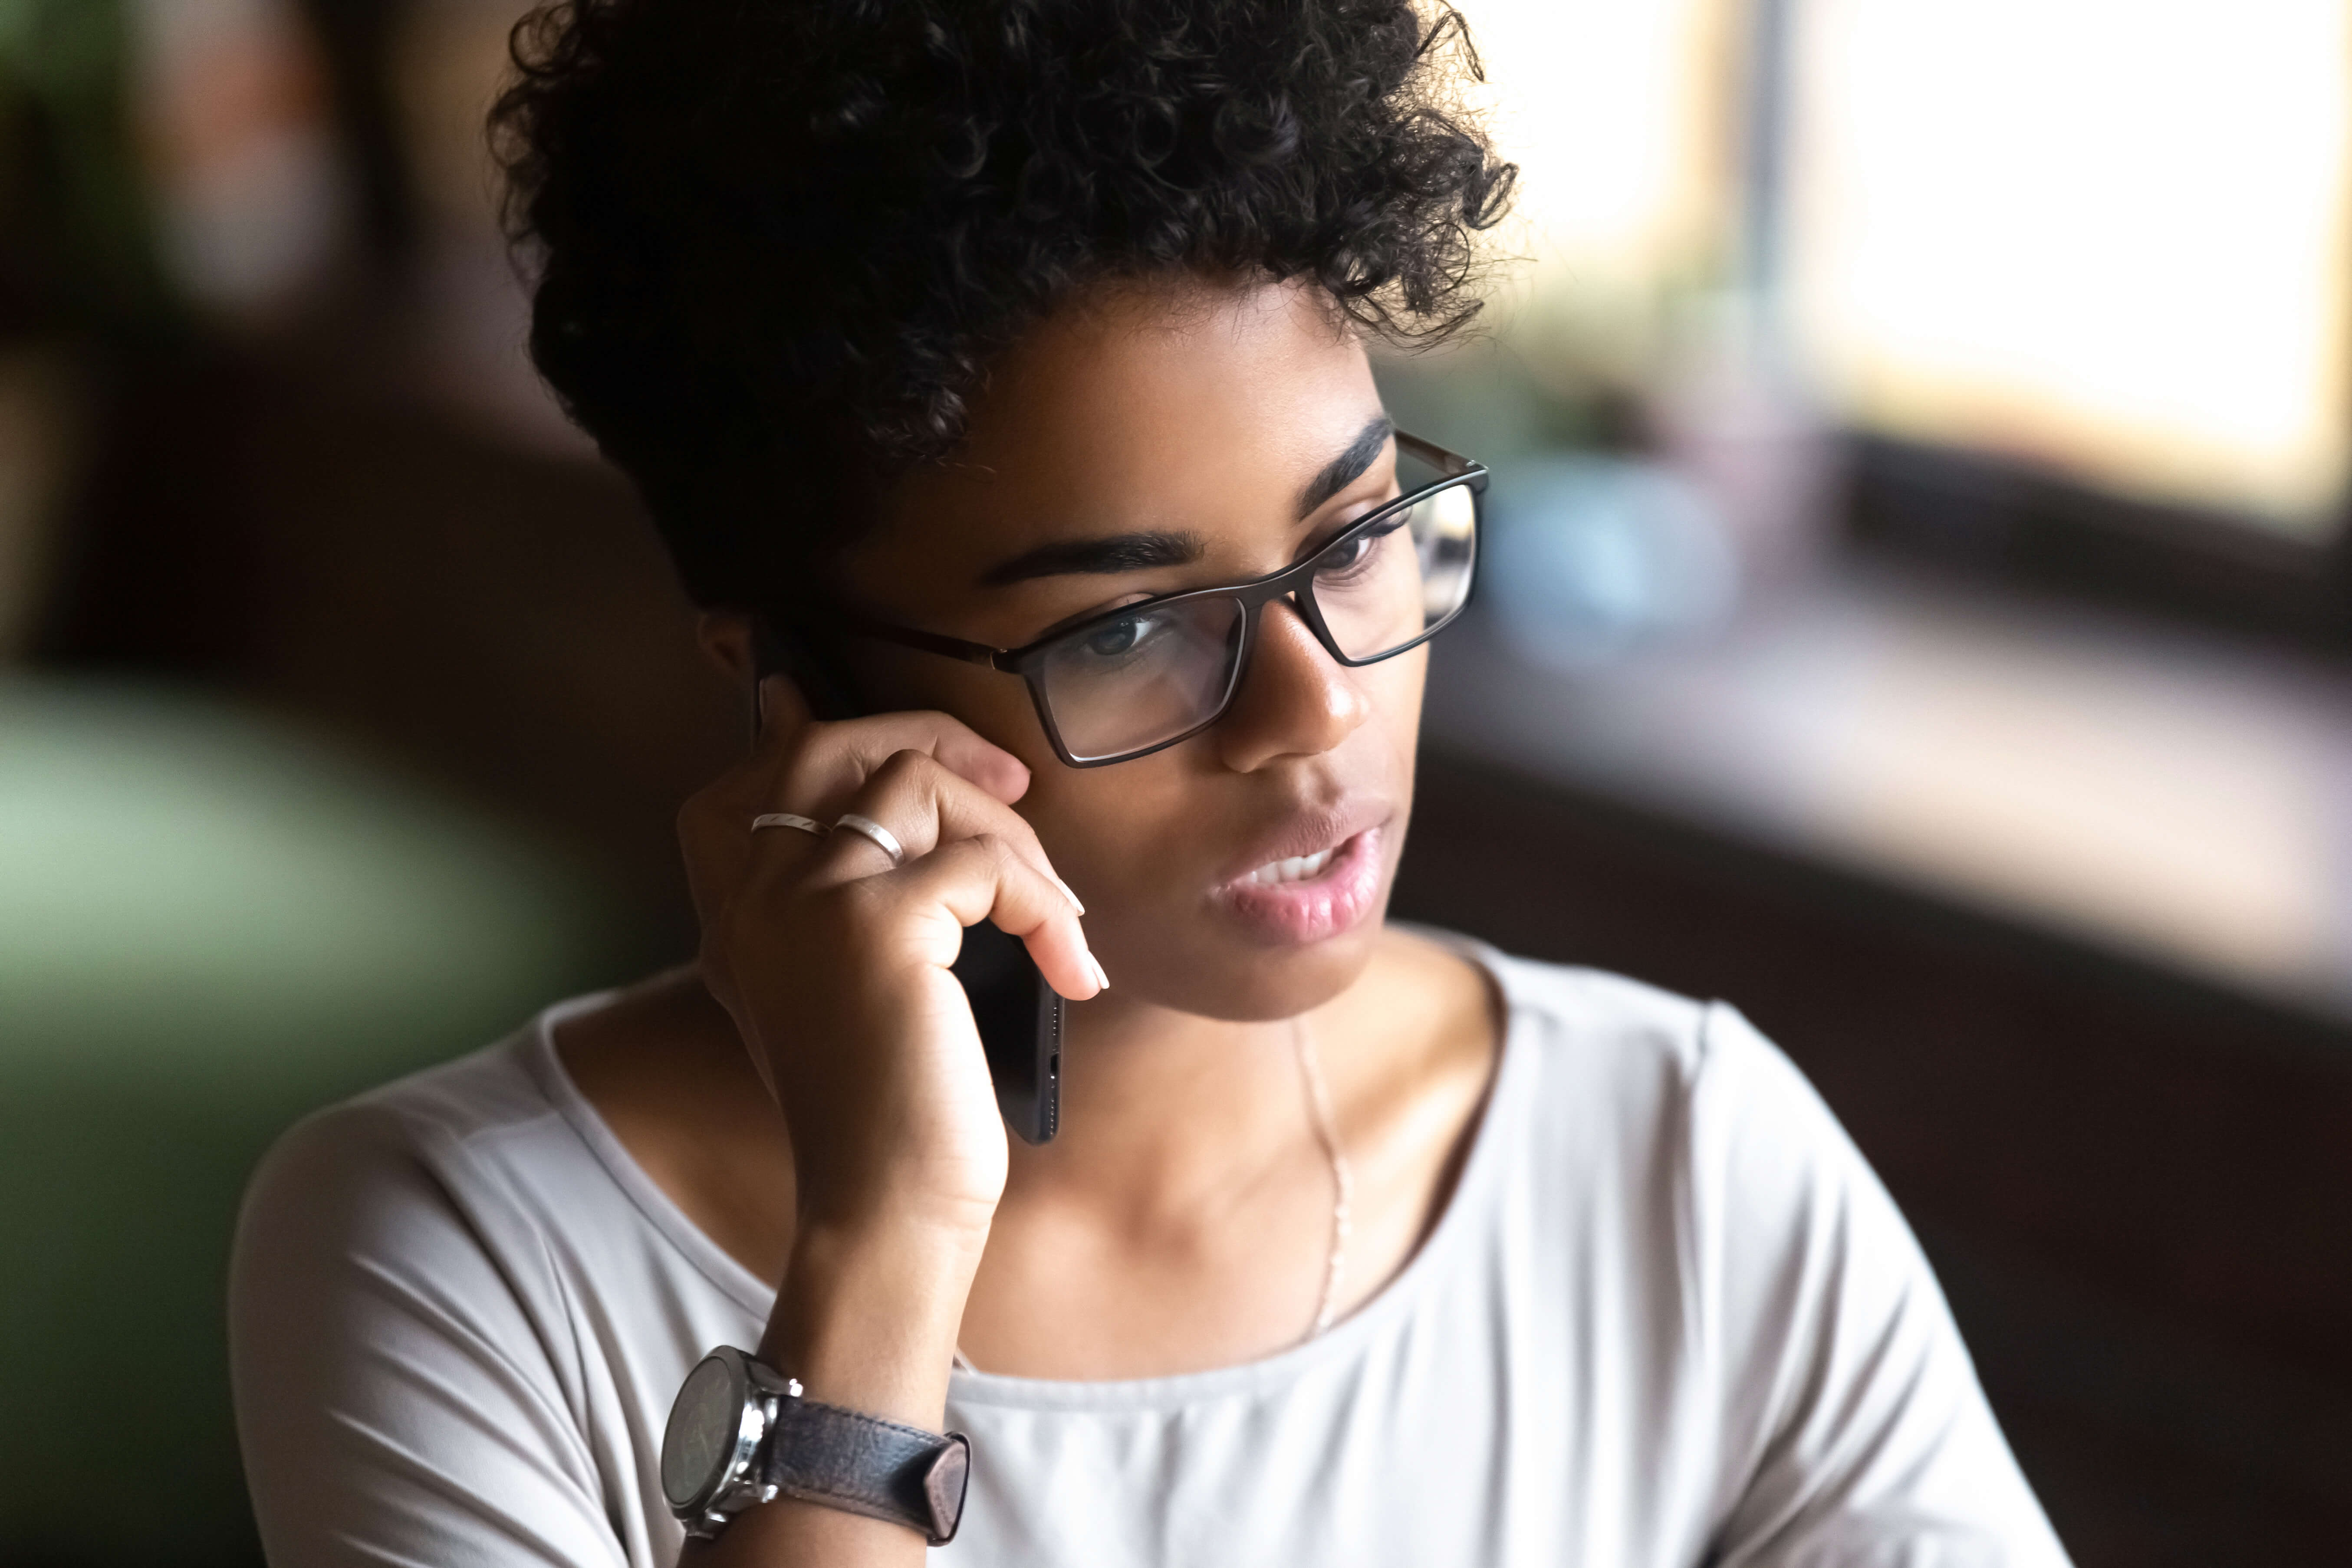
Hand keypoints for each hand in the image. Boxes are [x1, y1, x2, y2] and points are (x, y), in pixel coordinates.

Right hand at [678, 677, 1101, 1247]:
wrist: (883, 1211)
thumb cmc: (890, 1112)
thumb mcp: (853, 991)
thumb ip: (862, 905)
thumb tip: (925, 822)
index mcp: (740, 912)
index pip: (761, 770)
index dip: (842, 732)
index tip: (936, 759)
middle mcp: (756, 895)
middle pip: (828, 742)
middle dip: (932, 741)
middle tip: (1012, 791)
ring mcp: (808, 900)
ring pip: (916, 782)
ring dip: (1009, 835)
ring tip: (1053, 915)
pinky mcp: (876, 925)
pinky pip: (985, 862)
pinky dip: (1045, 906)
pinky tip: (1071, 970)